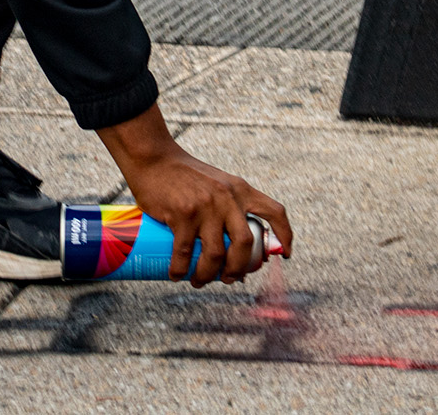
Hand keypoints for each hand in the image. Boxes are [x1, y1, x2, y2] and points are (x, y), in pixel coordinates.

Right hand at [97, 104, 292, 286]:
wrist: (153, 157)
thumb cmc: (182, 173)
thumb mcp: (216, 182)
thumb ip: (228, 203)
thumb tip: (233, 243)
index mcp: (240, 189)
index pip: (274, 212)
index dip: (285, 235)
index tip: (283, 254)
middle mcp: (227, 198)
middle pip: (245, 244)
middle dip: (239, 269)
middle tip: (228, 278)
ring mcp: (205, 207)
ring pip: (215, 254)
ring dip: (208, 275)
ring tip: (198, 280)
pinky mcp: (182, 214)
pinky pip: (185, 252)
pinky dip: (180, 269)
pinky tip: (176, 275)